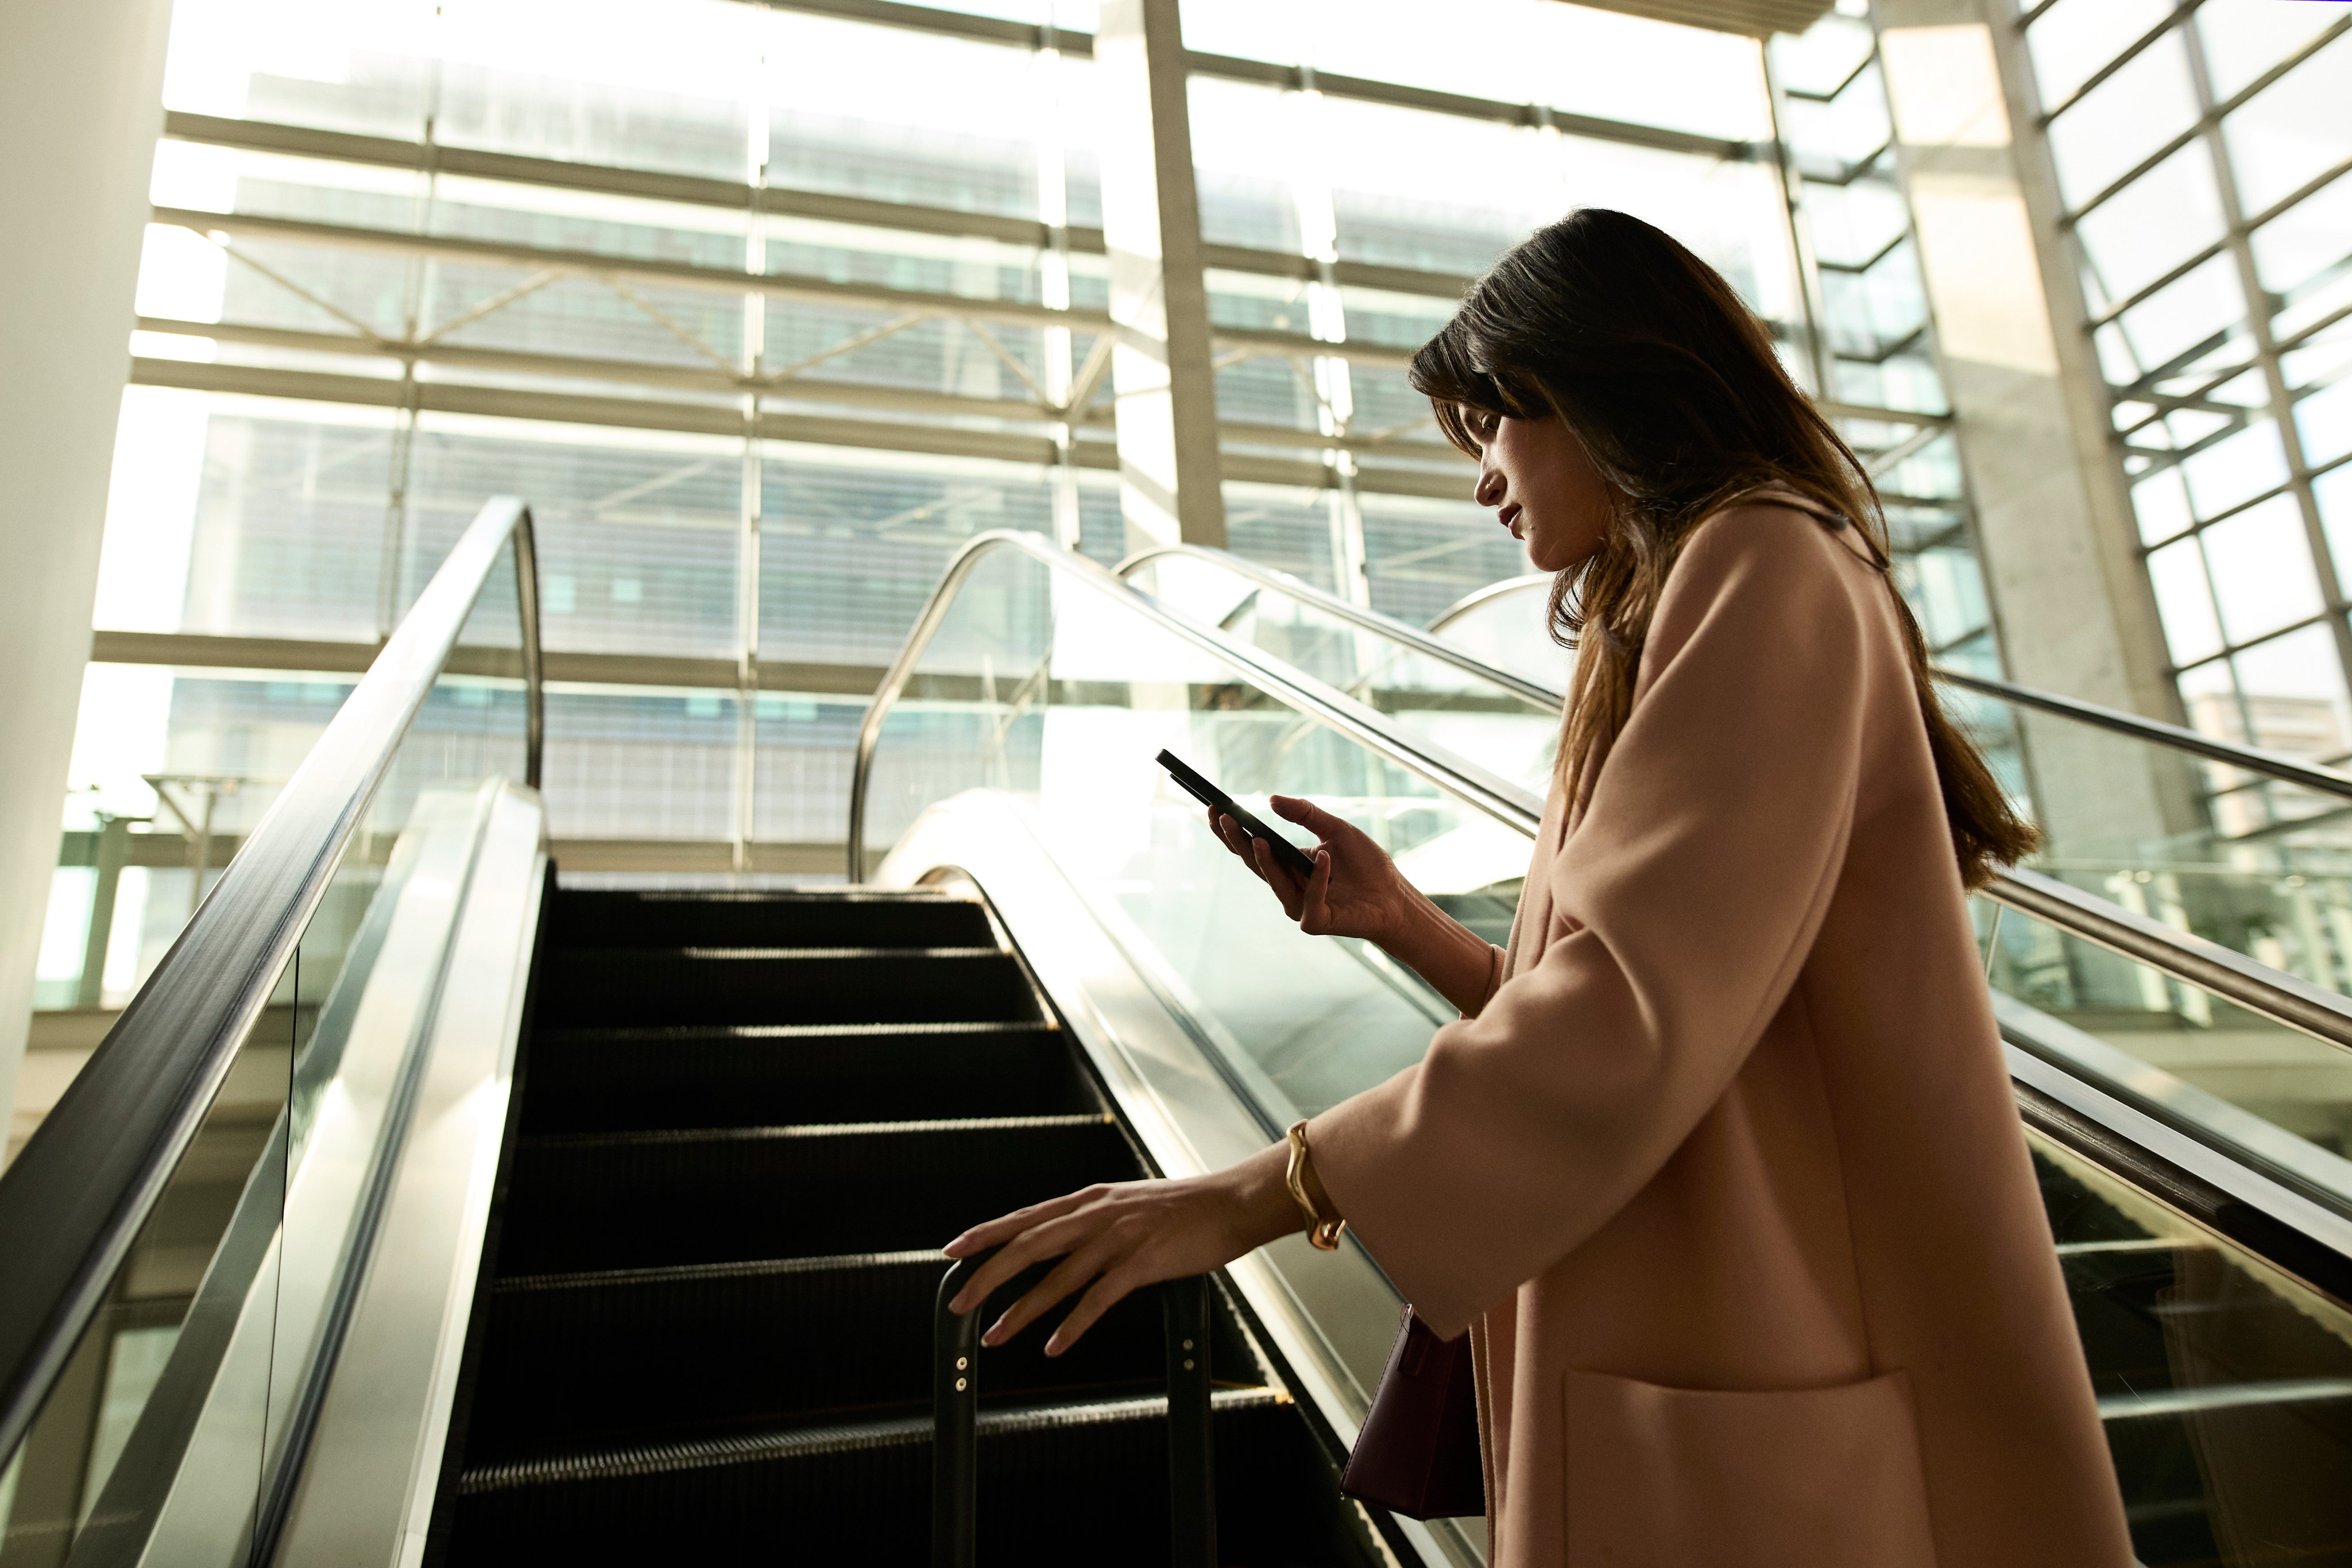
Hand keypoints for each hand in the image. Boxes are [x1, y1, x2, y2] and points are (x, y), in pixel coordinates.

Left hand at [942, 1143, 1295, 1354]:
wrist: (1232, 1202)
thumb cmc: (1184, 1207)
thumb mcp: (1128, 1202)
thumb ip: (1095, 1218)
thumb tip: (1064, 1237)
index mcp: (1090, 1199)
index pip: (1026, 1216)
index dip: (986, 1233)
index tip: (952, 1250)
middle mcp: (1097, 1214)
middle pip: (1029, 1246)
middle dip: (987, 1274)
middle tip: (958, 1302)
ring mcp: (1118, 1238)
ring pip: (1057, 1277)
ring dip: (1022, 1310)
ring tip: (995, 1336)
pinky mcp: (1142, 1263)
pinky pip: (1097, 1299)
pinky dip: (1072, 1324)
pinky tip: (1054, 1346)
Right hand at [1210, 795, 1414, 943]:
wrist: (1394, 897)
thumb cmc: (1367, 866)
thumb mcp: (1336, 830)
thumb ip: (1306, 815)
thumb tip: (1271, 799)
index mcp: (1289, 865)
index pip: (1253, 847)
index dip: (1233, 831)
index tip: (1215, 808)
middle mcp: (1288, 887)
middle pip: (1254, 865)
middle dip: (1236, 841)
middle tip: (1223, 818)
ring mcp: (1299, 906)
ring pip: (1275, 882)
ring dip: (1265, 860)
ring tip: (1257, 838)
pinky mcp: (1315, 921)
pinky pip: (1310, 898)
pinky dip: (1318, 878)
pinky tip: (1324, 858)